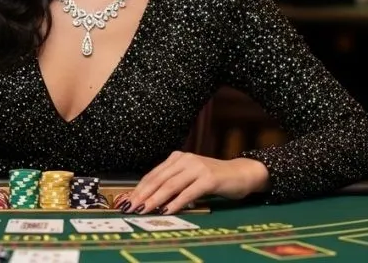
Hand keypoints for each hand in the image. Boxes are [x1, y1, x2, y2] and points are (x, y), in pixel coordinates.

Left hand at [124, 152, 269, 213]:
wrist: (240, 174)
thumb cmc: (212, 178)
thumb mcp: (189, 178)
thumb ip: (172, 184)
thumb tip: (148, 200)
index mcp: (177, 158)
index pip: (153, 174)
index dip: (139, 188)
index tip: (127, 201)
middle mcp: (185, 160)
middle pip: (158, 179)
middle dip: (142, 195)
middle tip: (131, 207)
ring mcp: (197, 168)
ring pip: (170, 185)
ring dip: (155, 199)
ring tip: (144, 210)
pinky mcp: (209, 178)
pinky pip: (189, 192)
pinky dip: (176, 203)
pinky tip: (167, 211)